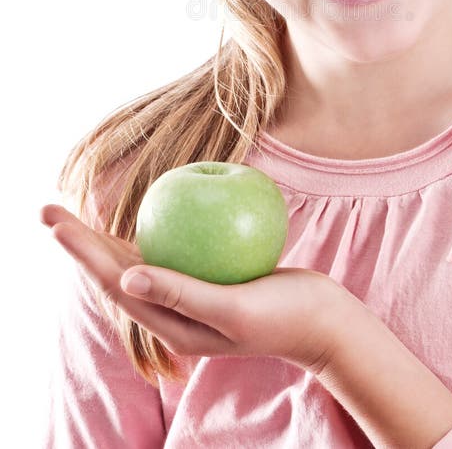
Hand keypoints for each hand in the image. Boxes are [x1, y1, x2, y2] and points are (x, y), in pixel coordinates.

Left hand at [40, 203, 343, 373]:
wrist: (321, 321)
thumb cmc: (283, 317)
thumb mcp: (233, 309)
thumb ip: (182, 295)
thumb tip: (126, 277)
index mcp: (169, 324)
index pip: (112, 282)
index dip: (80, 251)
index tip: (54, 220)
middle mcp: (170, 311)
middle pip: (112, 270)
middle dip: (78, 242)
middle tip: (48, 208)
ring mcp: (187, 296)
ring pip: (134, 261)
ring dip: (102, 238)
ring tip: (76, 213)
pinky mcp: (205, 279)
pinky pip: (169, 251)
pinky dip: (149, 231)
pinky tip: (143, 210)